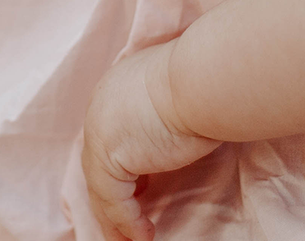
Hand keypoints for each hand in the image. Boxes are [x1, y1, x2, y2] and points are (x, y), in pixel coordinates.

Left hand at [79, 42, 220, 240]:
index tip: (140, 190)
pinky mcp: (109, 156)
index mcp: (116, 90)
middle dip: (111, 198)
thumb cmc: (204, 83)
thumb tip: (170, 140)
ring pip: (101, 186)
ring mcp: (100, 132)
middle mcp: (100, 108)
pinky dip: (128, 221)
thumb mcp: (177, 99)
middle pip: (99, 163)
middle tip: (124, 224)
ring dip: (116, 218)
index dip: (121, 167)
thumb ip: (163, 120)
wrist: (203, 79)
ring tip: (133, 239)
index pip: (110, 137)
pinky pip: (114, 200)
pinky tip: (145, 234)